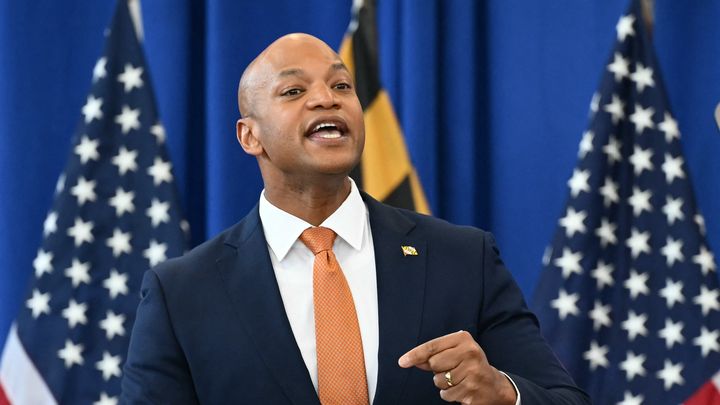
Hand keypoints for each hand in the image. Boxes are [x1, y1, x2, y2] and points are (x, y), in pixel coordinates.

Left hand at [398, 330, 516, 404]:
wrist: (494, 385)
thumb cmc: (468, 365)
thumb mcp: (455, 353)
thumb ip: (434, 355)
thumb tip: (411, 360)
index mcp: (464, 339)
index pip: (432, 346)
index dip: (415, 355)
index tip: (402, 362)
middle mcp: (470, 353)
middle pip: (434, 364)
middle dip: (437, 370)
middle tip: (451, 370)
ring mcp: (472, 372)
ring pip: (439, 381)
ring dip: (443, 384)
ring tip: (458, 380)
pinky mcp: (472, 390)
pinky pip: (446, 395)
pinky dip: (450, 394)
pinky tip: (462, 389)